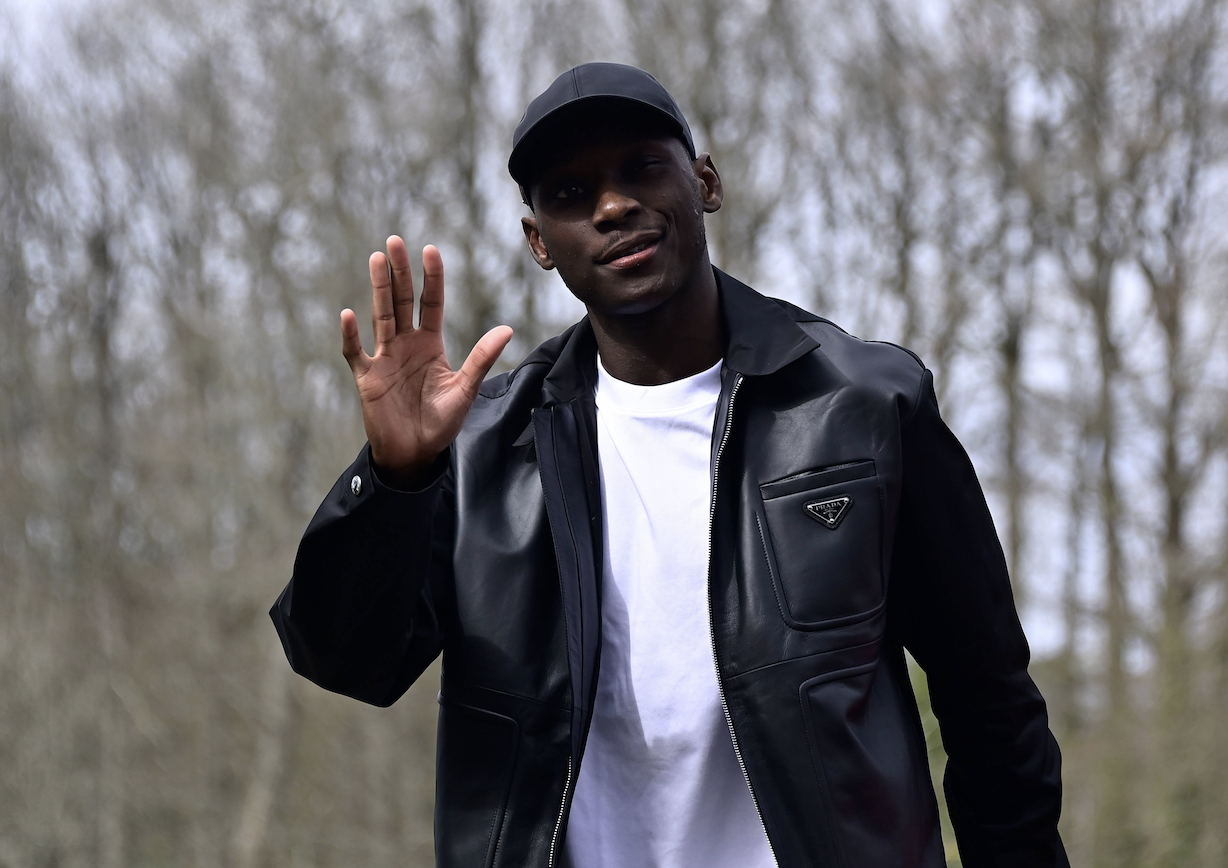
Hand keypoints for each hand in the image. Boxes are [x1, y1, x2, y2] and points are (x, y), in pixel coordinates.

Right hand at [341, 236, 512, 487]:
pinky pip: (355, 353)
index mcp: (430, 344)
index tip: (431, 250)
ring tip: (377, 259)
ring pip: (380, 317)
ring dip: (378, 289)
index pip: (431, 303)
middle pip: (401, 301)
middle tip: (394, 242)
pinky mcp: (367, 378)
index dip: (431, 278)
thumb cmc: (441, 424)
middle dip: (399, 272)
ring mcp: (384, 359)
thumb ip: (481, 359)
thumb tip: (507, 329)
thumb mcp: (465, 390)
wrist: (416, 455)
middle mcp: (405, 345)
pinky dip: (351, 336)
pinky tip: (348, 315)